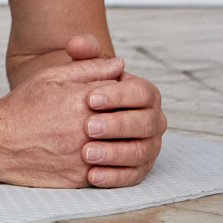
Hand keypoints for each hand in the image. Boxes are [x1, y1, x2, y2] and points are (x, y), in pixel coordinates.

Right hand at [0, 51, 129, 187]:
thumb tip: (119, 65)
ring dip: (126, 143)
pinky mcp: (80, 178)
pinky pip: (111, 174)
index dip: (126, 92)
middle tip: (124, 116)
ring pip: (125, 151)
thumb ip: (89, 68)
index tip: (120, 95)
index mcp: (84, 100)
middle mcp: (88, 129)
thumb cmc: (22, 107)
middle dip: (130, 117)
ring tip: (116, 137)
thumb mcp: (52, 77)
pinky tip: (108, 157)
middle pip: (129, 122)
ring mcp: (86, 156)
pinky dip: (114, 166)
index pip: (125, 92)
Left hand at [64, 34, 165, 188]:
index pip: (142, 92)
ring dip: (115, 154)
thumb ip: (80, 56)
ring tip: (86, 153)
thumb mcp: (79, 72)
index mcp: (144, 93)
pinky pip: (132, 176)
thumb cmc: (80, 93)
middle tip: (88, 127)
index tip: (91, 98)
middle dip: (118, 125)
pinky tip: (92, 175)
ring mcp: (148, 146)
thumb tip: (80, 44)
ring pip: (141, 153)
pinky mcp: (137, 169)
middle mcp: (152, 119)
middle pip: (146, 123)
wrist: (70, 119)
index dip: (119, 95)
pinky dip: (114, 177)